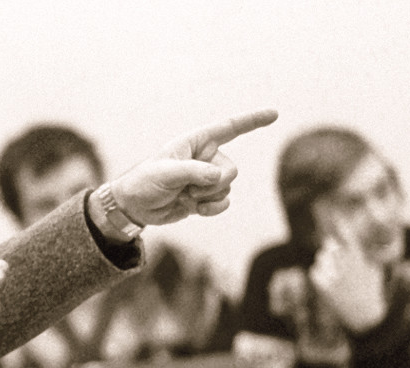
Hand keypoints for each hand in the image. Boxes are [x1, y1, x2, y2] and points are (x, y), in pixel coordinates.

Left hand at [109, 109, 277, 225]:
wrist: (135, 206)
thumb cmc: (145, 182)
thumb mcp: (165, 173)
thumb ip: (193, 172)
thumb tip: (218, 177)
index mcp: (195, 143)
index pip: (228, 128)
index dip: (252, 121)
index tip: (274, 114)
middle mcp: (205, 158)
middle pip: (232, 170)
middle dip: (213, 183)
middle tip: (186, 188)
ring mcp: (206, 178)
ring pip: (227, 188)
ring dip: (207, 197)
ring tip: (184, 196)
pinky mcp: (204, 197)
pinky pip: (223, 202)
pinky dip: (213, 209)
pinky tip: (196, 210)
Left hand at [309, 237, 386, 332]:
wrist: (363, 315)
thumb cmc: (369, 291)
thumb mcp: (372, 271)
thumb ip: (364, 256)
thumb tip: (357, 243)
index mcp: (360, 263)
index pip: (350, 241)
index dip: (343, 228)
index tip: (338, 217)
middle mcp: (346, 269)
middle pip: (331, 247)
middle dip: (330, 246)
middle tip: (332, 248)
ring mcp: (335, 278)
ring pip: (321, 258)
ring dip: (325, 261)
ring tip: (335, 272)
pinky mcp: (325, 288)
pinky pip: (315, 271)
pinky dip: (319, 273)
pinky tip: (328, 280)